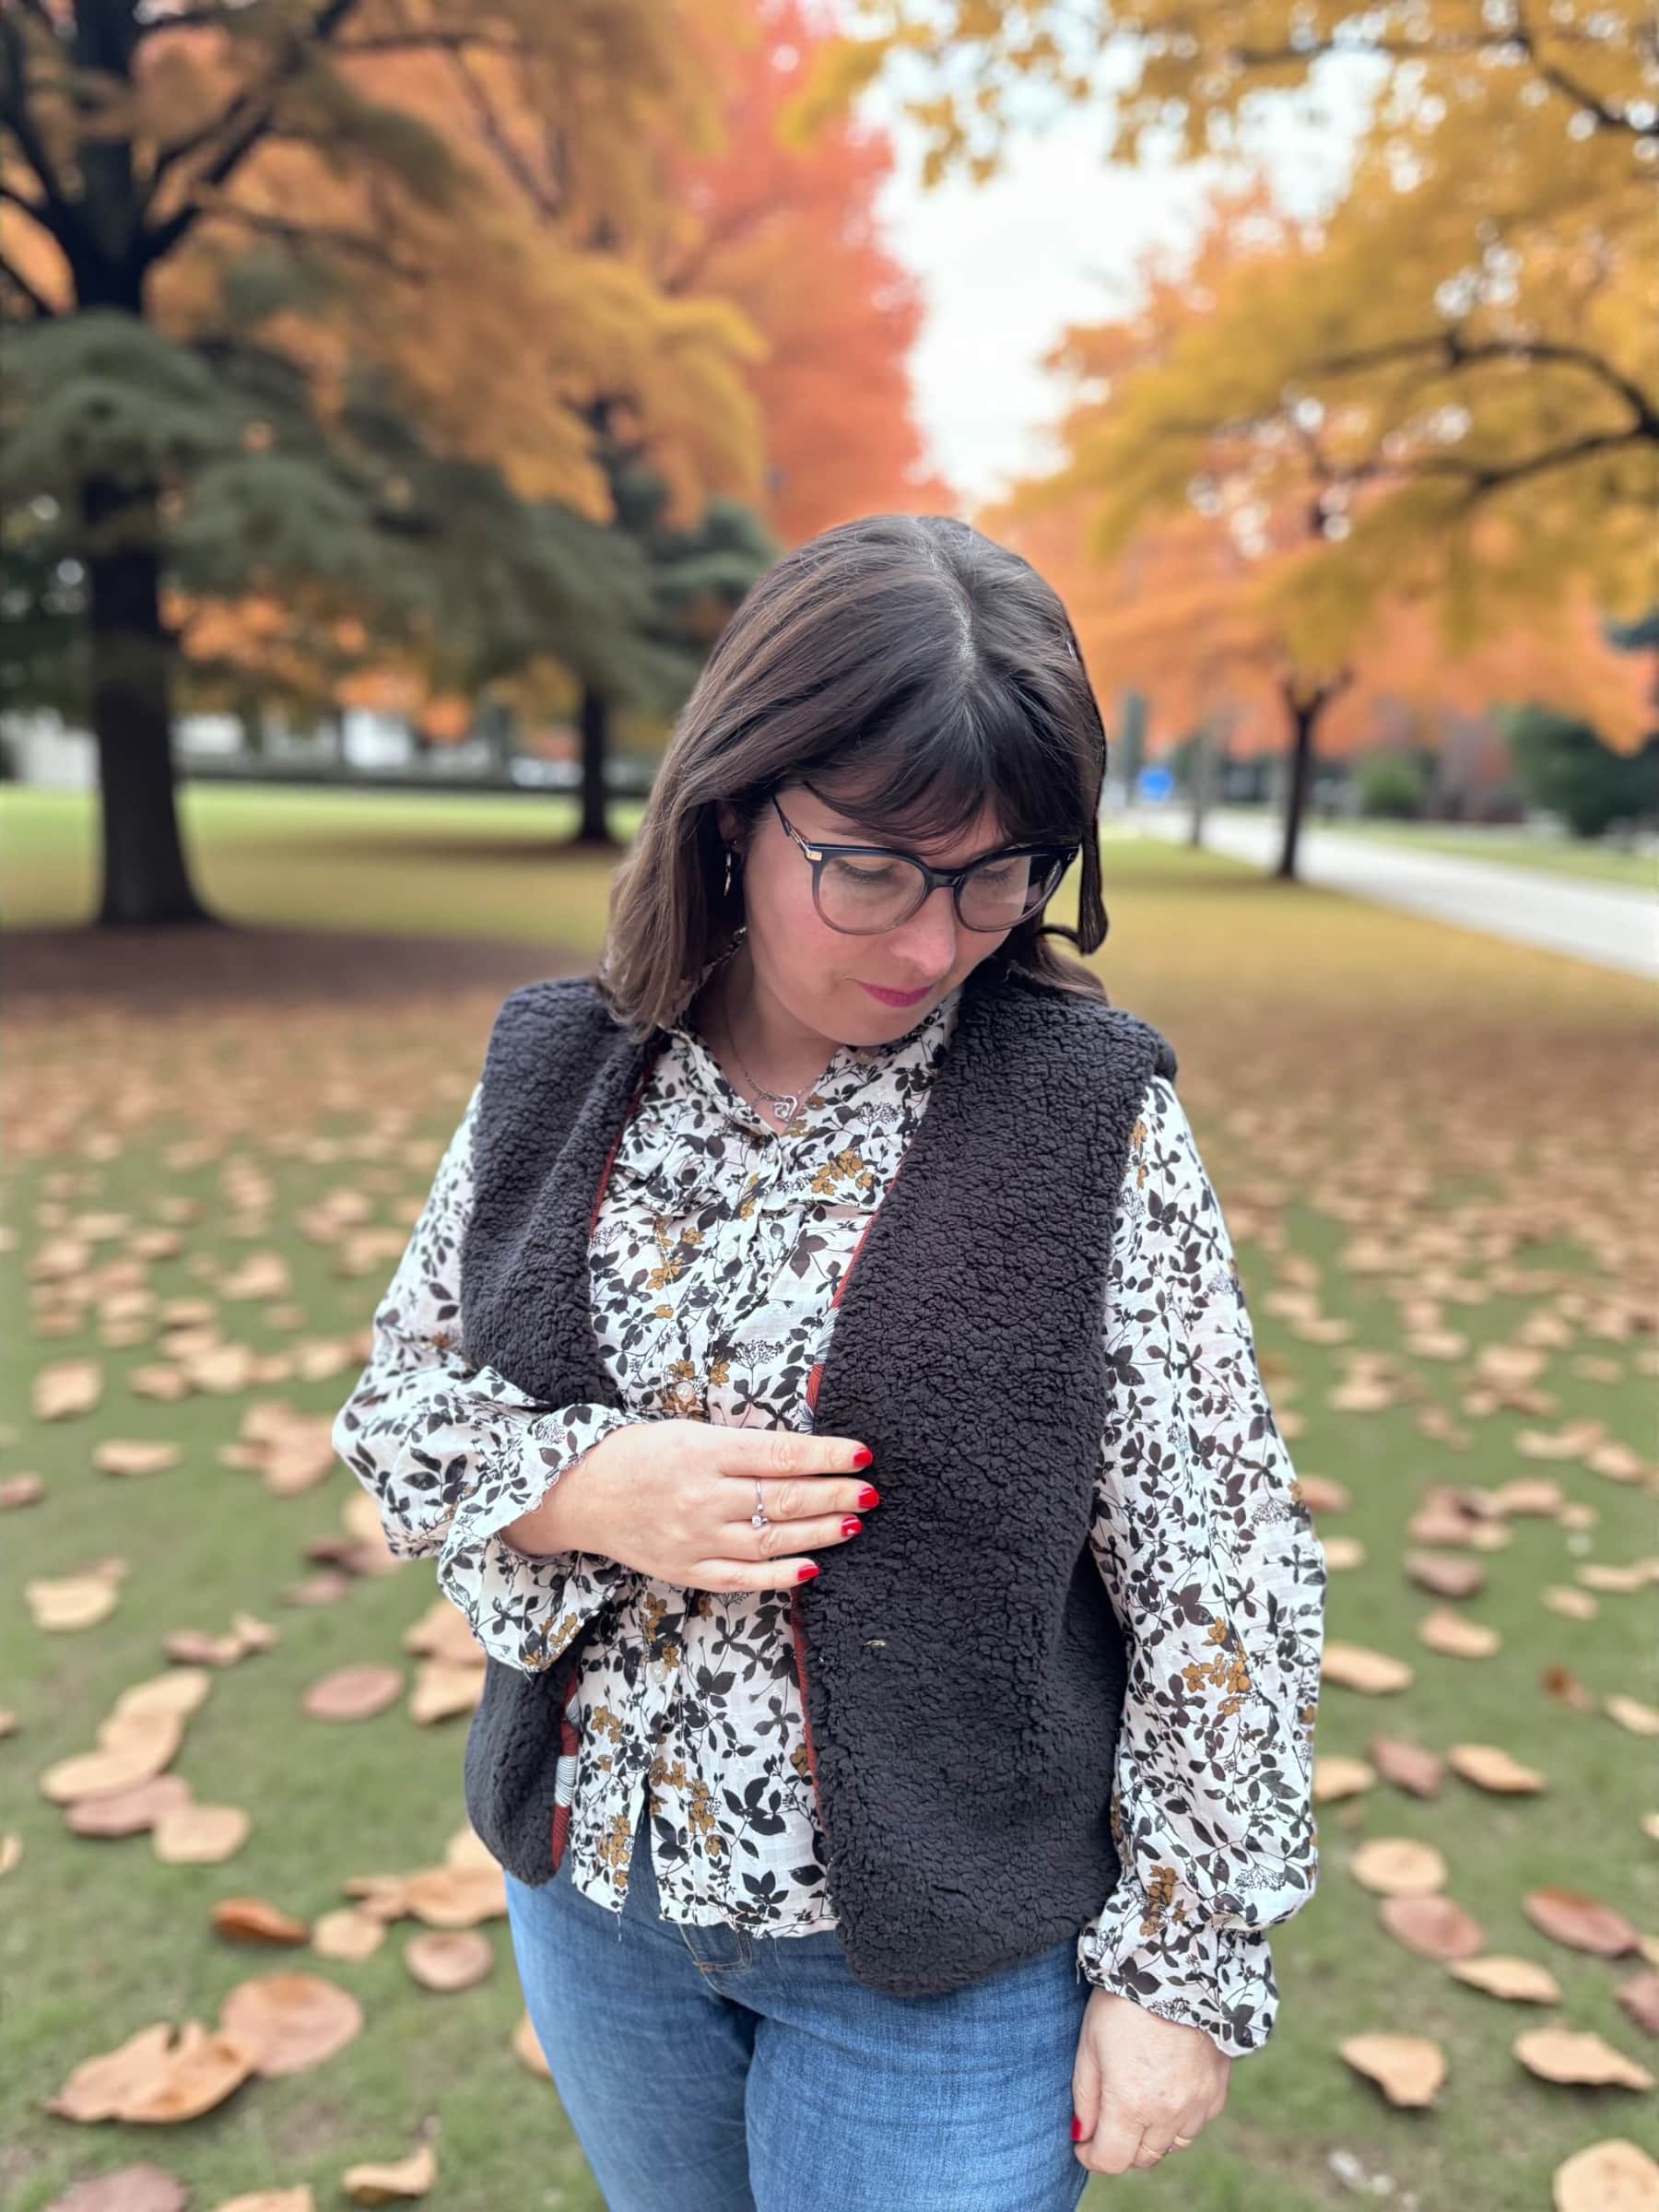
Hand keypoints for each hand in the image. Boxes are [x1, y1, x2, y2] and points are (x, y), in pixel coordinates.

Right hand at [507, 1418, 877, 1593]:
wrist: (581, 1494)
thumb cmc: (641, 1453)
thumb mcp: (690, 1432)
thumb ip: (742, 1446)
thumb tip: (805, 1454)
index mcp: (705, 1453)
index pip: (781, 1455)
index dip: (827, 1455)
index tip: (863, 1454)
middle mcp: (703, 1497)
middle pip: (784, 1498)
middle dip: (835, 1494)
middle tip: (870, 1491)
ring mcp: (697, 1539)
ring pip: (772, 1539)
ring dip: (820, 1531)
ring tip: (855, 1522)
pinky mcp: (688, 1570)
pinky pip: (743, 1578)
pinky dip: (780, 1575)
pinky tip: (812, 1566)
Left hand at [1071, 1987, 1229, 2175]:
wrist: (1178, 1966)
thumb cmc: (1124, 2000)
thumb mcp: (1090, 2043)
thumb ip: (1085, 2096)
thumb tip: (1081, 2135)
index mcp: (1131, 2103)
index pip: (1111, 2160)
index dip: (1090, 2156)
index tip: (1082, 2143)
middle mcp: (1168, 2113)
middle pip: (1142, 2158)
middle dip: (1120, 2146)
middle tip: (1107, 2121)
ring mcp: (1198, 2104)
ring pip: (1171, 2145)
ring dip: (1151, 2135)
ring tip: (1137, 2102)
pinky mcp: (1217, 2090)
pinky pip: (1196, 2123)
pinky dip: (1179, 2118)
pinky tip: (1167, 2089)